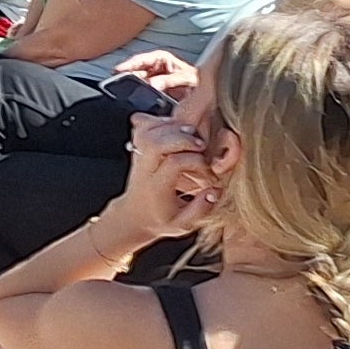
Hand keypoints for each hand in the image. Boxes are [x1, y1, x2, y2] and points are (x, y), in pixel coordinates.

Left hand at [105, 112, 220, 243]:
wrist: (134, 215)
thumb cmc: (160, 220)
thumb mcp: (183, 225)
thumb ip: (200, 210)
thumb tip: (215, 191)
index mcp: (156, 187)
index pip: (173, 164)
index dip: (195, 162)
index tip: (209, 171)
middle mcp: (145, 169)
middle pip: (155, 143)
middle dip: (182, 139)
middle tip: (201, 145)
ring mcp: (139, 157)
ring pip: (148, 132)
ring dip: (172, 128)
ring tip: (192, 135)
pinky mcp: (139, 149)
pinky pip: (145, 128)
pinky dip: (163, 123)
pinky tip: (179, 131)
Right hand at [112, 51, 199, 100]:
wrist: (206, 91)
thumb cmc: (197, 80)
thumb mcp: (186, 78)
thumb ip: (170, 80)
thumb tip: (153, 84)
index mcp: (162, 58)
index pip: (141, 59)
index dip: (129, 64)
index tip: (118, 70)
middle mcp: (155, 66)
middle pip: (136, 69)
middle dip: (126, 75)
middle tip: (116, 82)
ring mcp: (153, 76)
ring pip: (137, 79)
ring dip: (130, 84)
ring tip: (121, 90)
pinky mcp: (153, 88)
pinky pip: (141, 88)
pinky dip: (136, 92)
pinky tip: (132, 97)